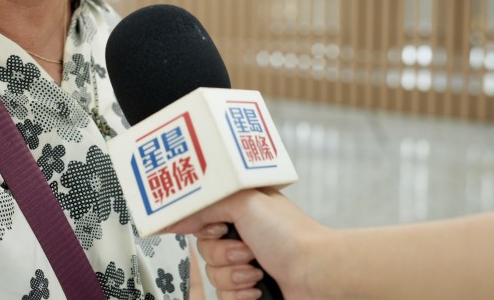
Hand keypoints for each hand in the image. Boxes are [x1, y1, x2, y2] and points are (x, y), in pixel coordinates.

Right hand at [169, 188, 325, 299]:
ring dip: (232, 275)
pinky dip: (238, 293)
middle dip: (222, 253)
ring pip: (211, 274)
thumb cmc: (292, 236)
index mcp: (242, 209)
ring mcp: (247, 264)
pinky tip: (257, 288)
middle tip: (245, 250)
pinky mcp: (250, 290)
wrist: (316, 275)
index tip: (217, 228)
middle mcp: (243, 236)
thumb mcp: (244, 202)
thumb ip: (206, 204)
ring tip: (255, 270)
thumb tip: (177, 216)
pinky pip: (223, 295)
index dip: (204, 225)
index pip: (202, 216)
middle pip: (204, 248)